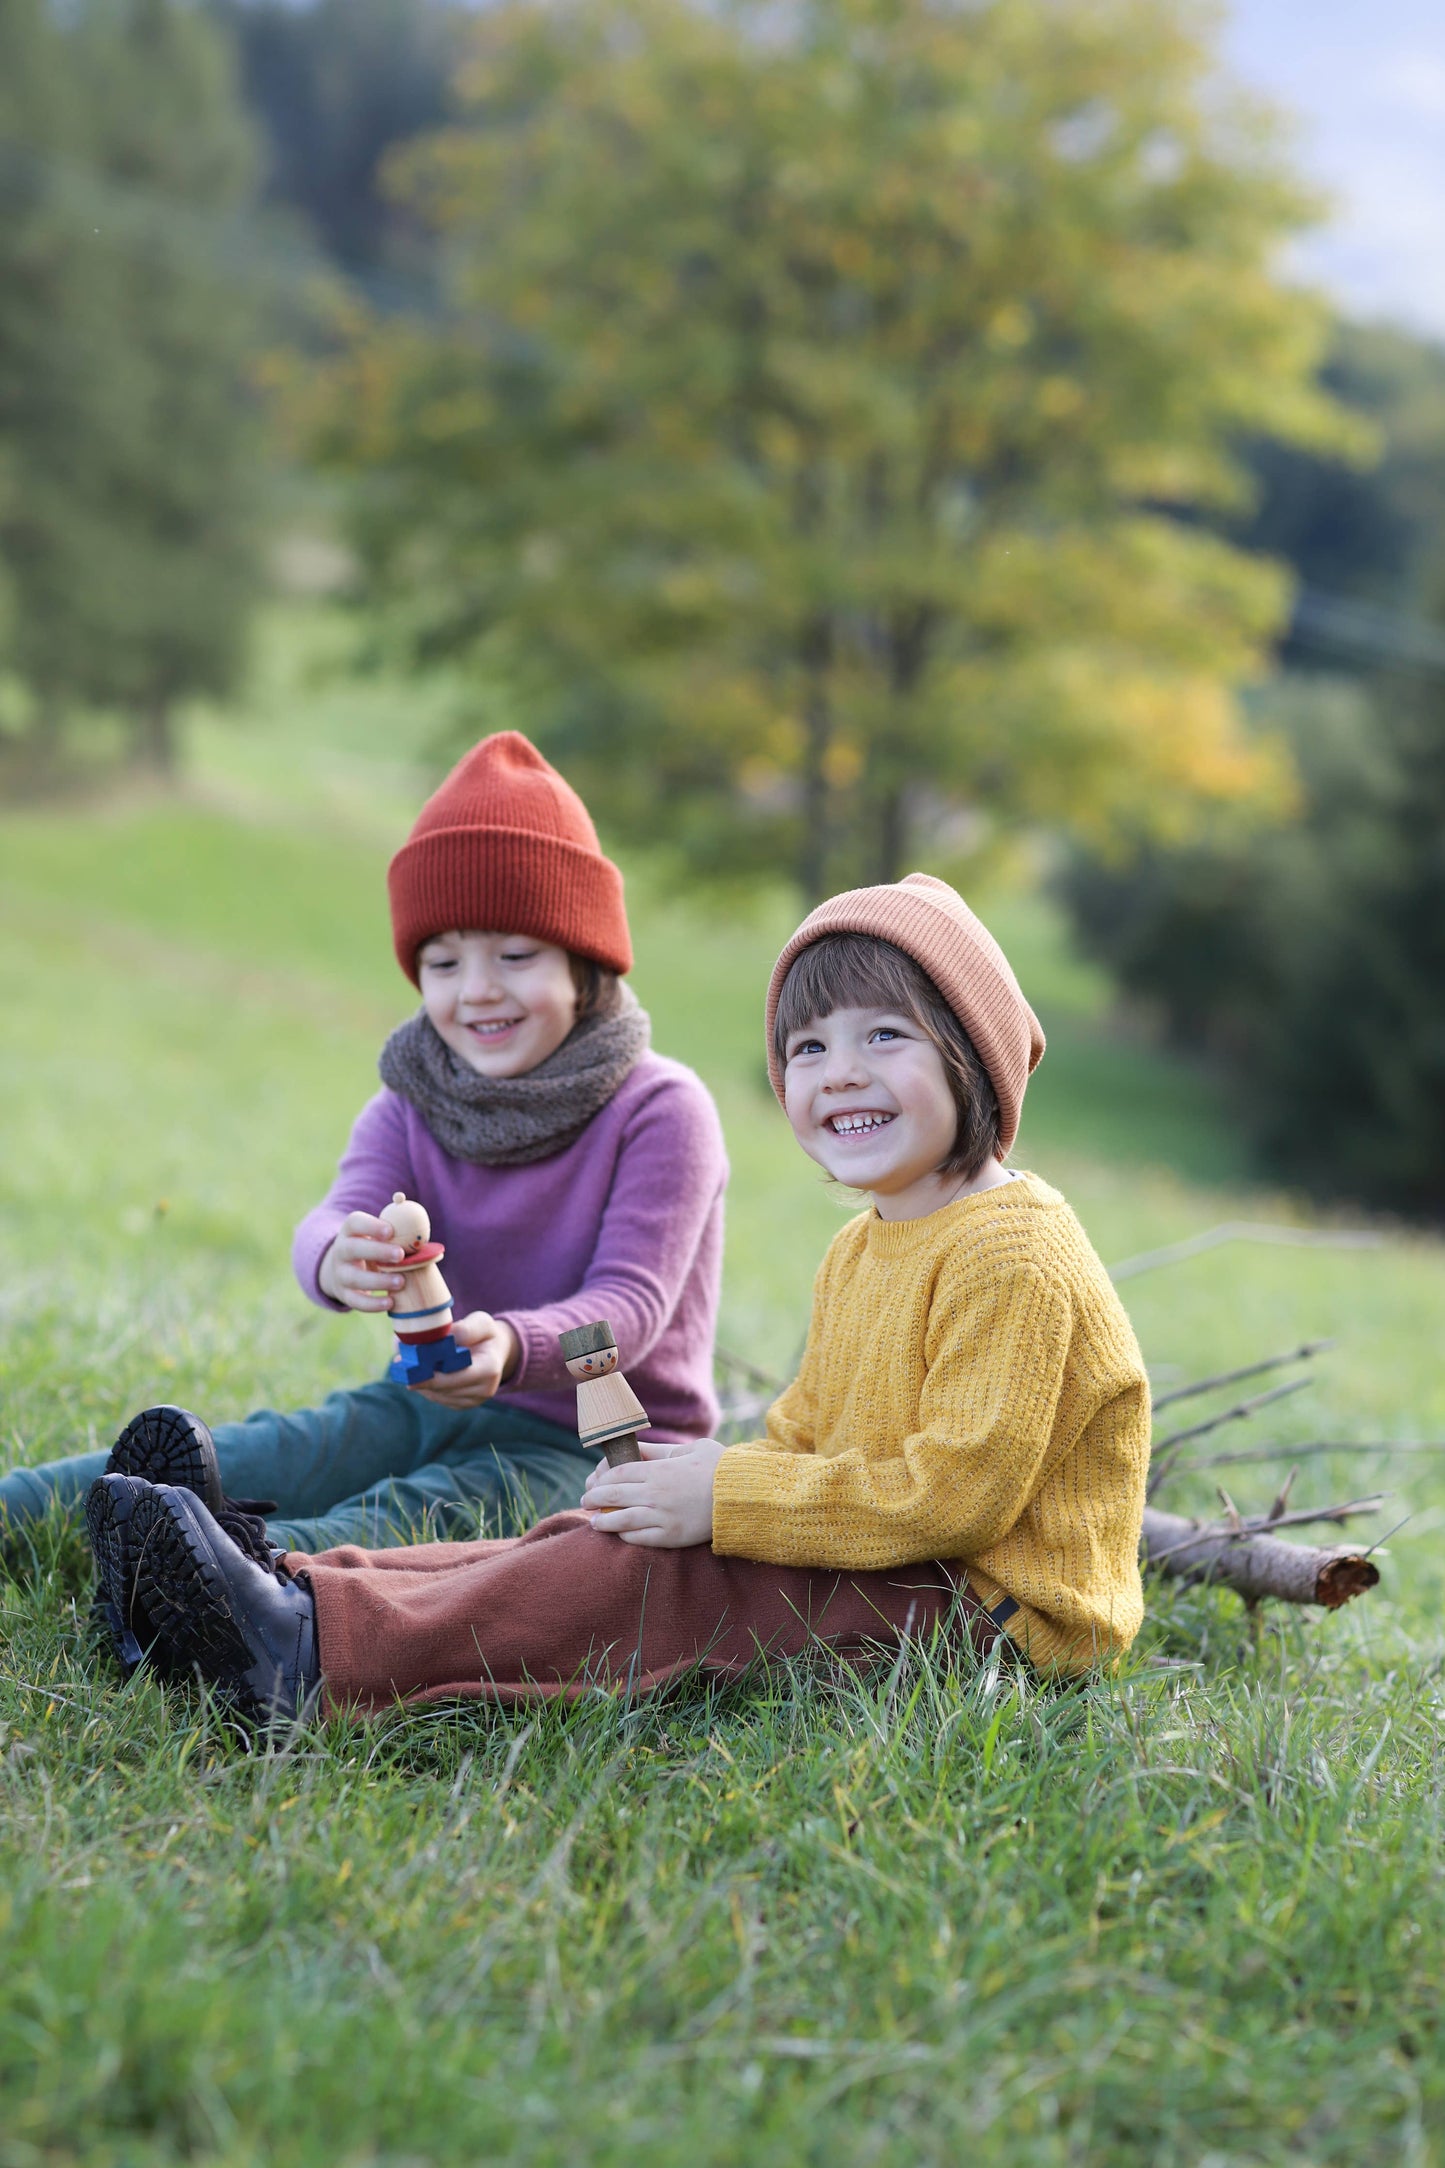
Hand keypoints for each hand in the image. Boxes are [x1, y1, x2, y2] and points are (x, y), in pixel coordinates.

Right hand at [318, 1211, 408, 1311]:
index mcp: (350, 1231)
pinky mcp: (344, 1294)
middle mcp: (341, 1251)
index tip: (390, 1230)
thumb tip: (404, 1200)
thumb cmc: (370, 1244)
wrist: (341, 1267)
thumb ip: (392, 1220)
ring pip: (355, 1278)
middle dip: (376, 1251)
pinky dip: (372, 1304)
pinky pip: (355, 1301)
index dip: (371, 1226)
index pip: (354, 1223)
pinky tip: (390, 1302)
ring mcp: (340, 1274)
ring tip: (401, 1281)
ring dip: (378, 1280)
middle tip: (400, 1254)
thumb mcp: (376, 1231)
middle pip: (352, 1249)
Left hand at [411, 1311, 519, 1407]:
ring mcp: (473, 1401)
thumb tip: (440, 1337)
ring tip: (406, 1365)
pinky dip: (426, 1386)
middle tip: (400, 1364)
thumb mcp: (481, 1322)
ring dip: (420, 1381)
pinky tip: (420, 1373)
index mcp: (489, 1369)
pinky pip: (438, 1398)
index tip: (410, 1362)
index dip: (430, 1372)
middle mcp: (484, 1390)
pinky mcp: (463, 1405)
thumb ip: (464, 1329)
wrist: (496, 1352)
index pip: (454, 1376)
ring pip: (437, 1394)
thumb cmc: (486, 1334)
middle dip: (420, 1377)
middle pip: (443, 1388)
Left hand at [581, 1439, 726, 1547]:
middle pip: (614, 1495)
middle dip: (595, 1499)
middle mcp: (656, 1493)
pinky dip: (624, 1535)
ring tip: (593, 1522)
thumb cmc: (719, 1467)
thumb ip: (659, 1451)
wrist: (744, 1495)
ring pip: (622, 1519)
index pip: (618, 1473)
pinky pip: (640, 1537)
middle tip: (585, 1502)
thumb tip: (634, 1448)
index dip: (601, 1479)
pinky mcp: (672, 1537)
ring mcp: (663, 1517)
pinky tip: (618, 1532)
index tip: (592, 1483)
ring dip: (603, 1521)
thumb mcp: (689, 1449)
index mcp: (659, 1470)